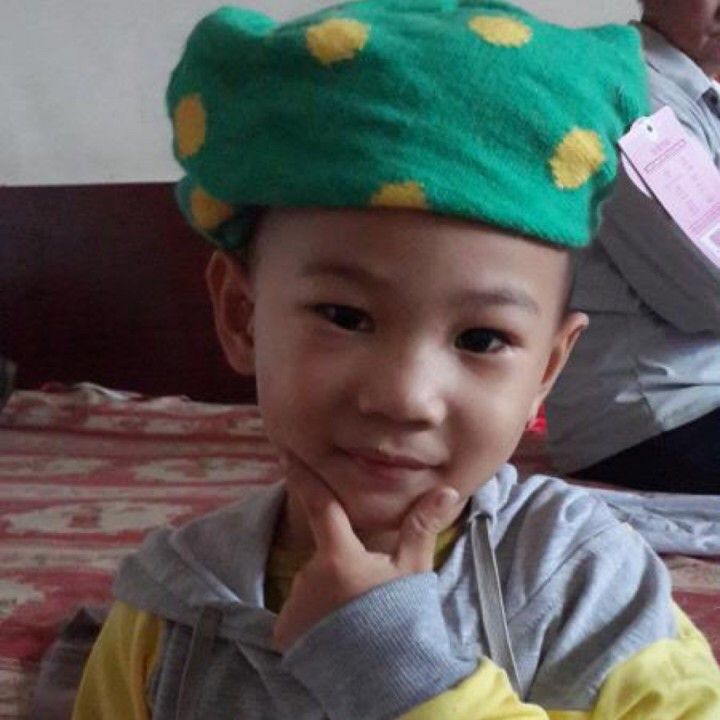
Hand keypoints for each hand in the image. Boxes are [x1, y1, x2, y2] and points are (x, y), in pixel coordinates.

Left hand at [273, 453, 464, 651]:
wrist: (389, 680)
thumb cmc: (402, 619)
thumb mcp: (413, 572)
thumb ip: (421, 527)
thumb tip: (447, 488)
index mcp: (339, 556)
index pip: (319, 505)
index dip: (302, 475)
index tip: (284, 450)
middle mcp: (309, 576)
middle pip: (321, 555)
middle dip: (339, 564)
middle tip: (365, 593)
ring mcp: (294, 605)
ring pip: (311, 584)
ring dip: (327, 592)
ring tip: (355, 618)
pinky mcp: (284, 632)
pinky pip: (299, 612)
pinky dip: (314, 617)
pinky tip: (336, 633)